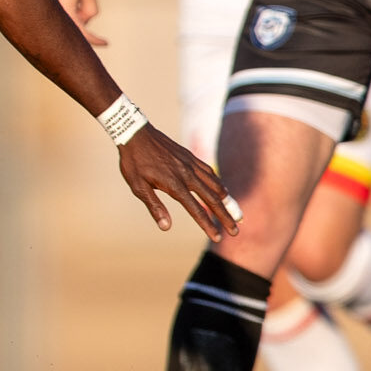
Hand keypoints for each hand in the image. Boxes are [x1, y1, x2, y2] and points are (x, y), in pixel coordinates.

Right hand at [31, 0, 105, 46]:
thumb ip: (91, 9)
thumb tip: (85, 19)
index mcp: (67, 14)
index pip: (85, 35)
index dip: (97, 40)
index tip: (106, 43)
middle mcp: (55, 16)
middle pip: (75, 27)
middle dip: (83, 17)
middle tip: (82, 0)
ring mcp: (47, 11)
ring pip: (67, 19)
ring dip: (73, 11)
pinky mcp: (43, 6)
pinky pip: (58, 13)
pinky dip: (65, 7)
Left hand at [118, 124, 236, 241]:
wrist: (135, 133)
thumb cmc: (134, 162)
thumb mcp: (138, 187)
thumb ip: (154, 206)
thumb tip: (166, 227)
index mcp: (175, 184)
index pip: (196, 210)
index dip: (208, 225)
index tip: (217, 237)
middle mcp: (187, 174)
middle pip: (212, 199)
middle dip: (225, 216)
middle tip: (235, 231)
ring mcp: (191, 164)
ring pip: (215, 184)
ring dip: (227, 201)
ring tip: (236, 214)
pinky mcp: (190, 157)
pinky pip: (210, 172)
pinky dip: (219, 183)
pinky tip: (222, 190)